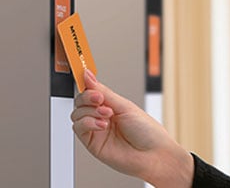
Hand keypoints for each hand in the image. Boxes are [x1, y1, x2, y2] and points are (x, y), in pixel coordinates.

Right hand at [71, 69, 193, 187]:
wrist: (153, 154)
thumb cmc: (147, 131)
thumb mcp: (125, 105)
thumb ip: (104, 92)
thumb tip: (88, 76)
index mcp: (112, 105)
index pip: (92, 91)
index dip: (87, 84)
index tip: (84, 75)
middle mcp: (102, 116)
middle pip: (81, 101)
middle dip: (88, 97)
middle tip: (100, 99)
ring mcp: (97, 130)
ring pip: (77, 114)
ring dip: (90, 111)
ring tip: (107, 115)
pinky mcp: (92, 143)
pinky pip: (79, 128)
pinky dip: (88, 123)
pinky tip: (102, 125)